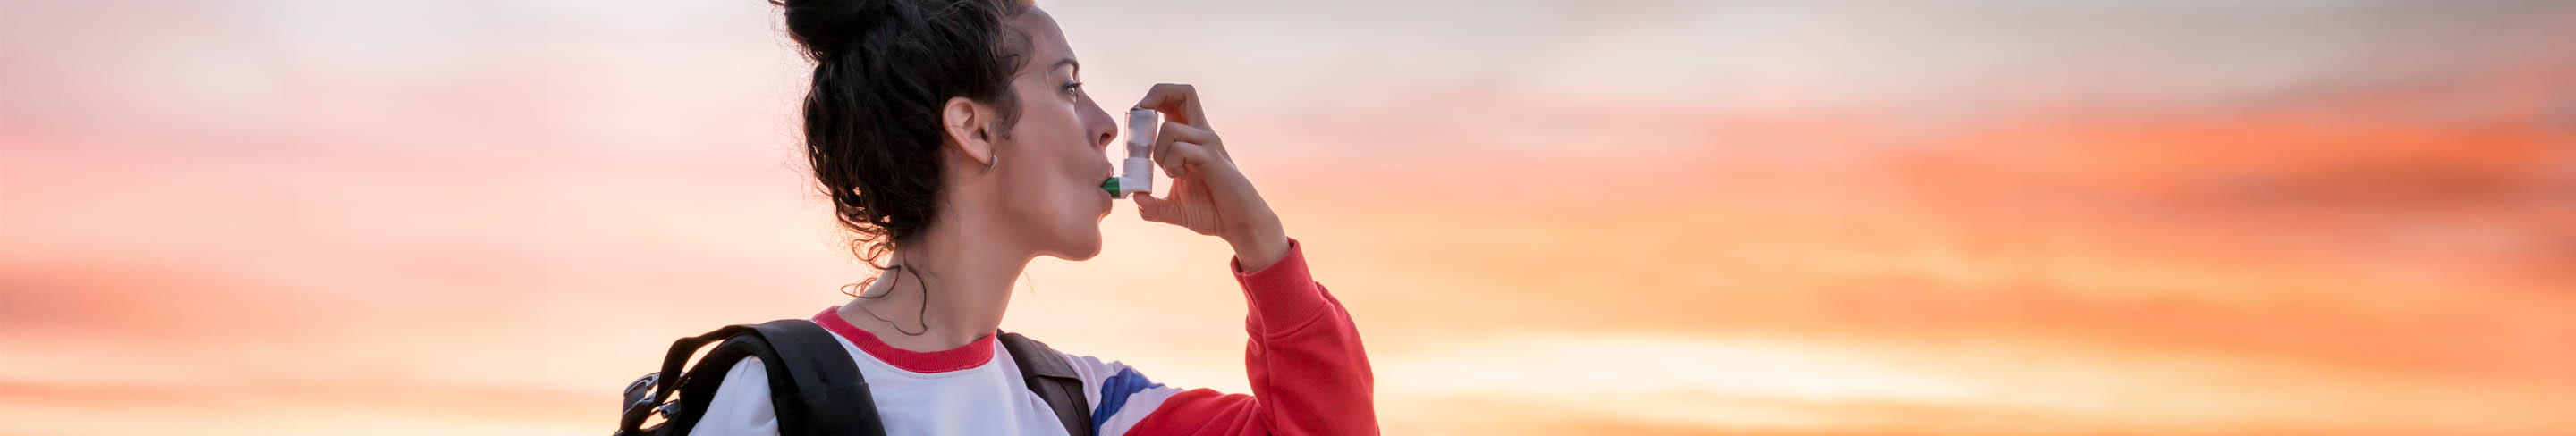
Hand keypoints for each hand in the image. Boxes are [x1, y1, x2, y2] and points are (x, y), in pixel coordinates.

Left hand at [1129, 83, 1289, 270]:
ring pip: (1169, 129)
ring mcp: (1208, 143)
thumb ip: (1153, 206)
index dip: (1153, 101)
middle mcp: (1202, 133)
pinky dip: (1171, 164)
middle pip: (1183, 92)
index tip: (1137, 121)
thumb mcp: (1174, 209)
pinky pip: (1179, 149)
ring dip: (1159, 153)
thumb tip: (1135, 198)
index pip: (1175, 101)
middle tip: (1142, 115)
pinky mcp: (1212, 156)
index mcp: (1192, 138)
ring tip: (1172, 173)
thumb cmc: (1211, 212)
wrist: (1238, 224)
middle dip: (1156, 95)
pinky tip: (1182, 178)